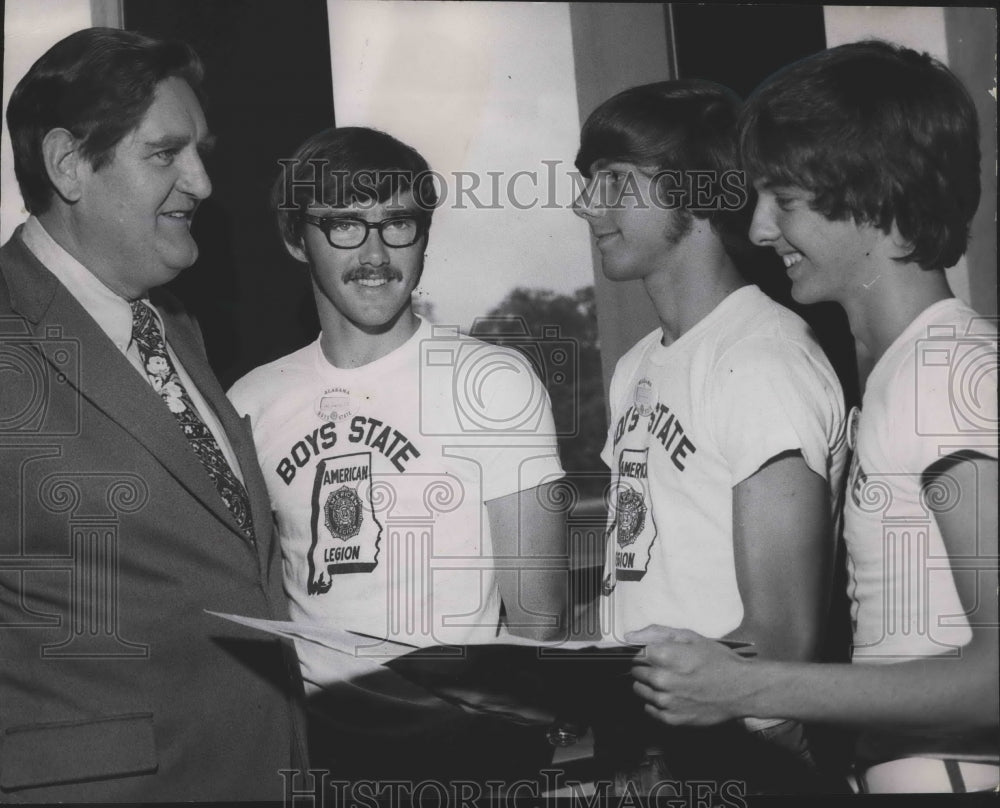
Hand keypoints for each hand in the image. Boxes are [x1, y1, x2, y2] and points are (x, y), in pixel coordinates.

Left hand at [625, 625, 753, 726]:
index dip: (647, 654)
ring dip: (650, 686)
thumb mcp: (692, 638)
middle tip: (666, 668)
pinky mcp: (672, 718)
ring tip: (670, 682)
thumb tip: (632, 635)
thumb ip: (659, 634)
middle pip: (637, 672)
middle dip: (647, 669)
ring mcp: (666, 702)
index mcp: (665, 657)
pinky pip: (649, 709)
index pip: (637, 655)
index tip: (657, 656)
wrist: (743, 690)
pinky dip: (656, 703)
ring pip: (640, 691)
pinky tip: (673, 696)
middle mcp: (661, 680)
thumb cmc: (720, 662)